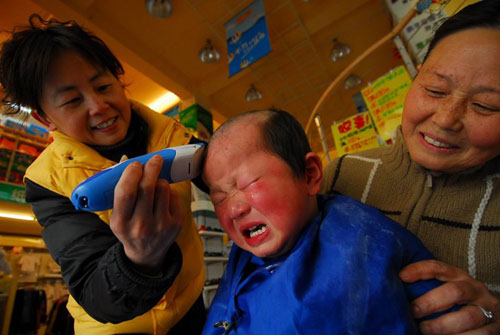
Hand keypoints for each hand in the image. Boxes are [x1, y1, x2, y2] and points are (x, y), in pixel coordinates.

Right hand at [110, 155, 183, 271]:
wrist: (146, 253)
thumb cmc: (130, 228)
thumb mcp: (118, 215)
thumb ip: (119, 191)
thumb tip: (126, 161)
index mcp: (121, 223)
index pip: (126, 192)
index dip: (131, 173)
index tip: (135, 164)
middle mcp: (141, 226)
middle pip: (147, 187)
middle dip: (151, 168)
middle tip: (154, 160)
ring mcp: (160, 226)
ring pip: (163, 188)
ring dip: (160, 180)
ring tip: (155, 185)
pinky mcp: (176, 223)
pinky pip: (174, 195)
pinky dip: (168, 192)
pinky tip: (163, 199)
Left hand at [400, 260, 498, 333]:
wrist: (491, 316)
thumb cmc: (458, 304)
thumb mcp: (446, 291)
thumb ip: (429, 289)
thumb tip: (398, 292)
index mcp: (459, 276)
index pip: (438, 267)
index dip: (419, 270)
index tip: (401, 276)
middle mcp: (475, 290)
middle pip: (454, 292)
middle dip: (430, 302)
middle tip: (413, 311)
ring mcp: (488, 309)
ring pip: (467, 317)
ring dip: (443, 326)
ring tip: (424, 330)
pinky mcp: (495, 329)